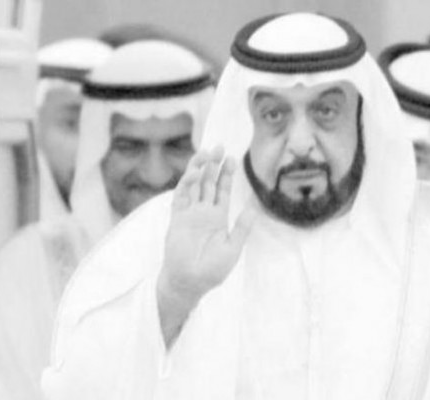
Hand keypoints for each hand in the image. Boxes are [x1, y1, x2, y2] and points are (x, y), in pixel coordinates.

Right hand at [159, 147, 255, 303]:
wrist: (190, 283)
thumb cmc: (212, 271)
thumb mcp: (233, 248)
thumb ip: (241, 228)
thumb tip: (253, 208)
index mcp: (217, 218)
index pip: (222, 190)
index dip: (226, 174)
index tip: (232, 158)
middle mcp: (203, 212)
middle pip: (208, 183)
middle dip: (213, 165)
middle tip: (219, 146)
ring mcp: (189, 214)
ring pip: (194, 185)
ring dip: (199, 169)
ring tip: (206, 153)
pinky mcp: (177, 219)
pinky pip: (181, 197)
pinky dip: (187, 184)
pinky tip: (195, 173)